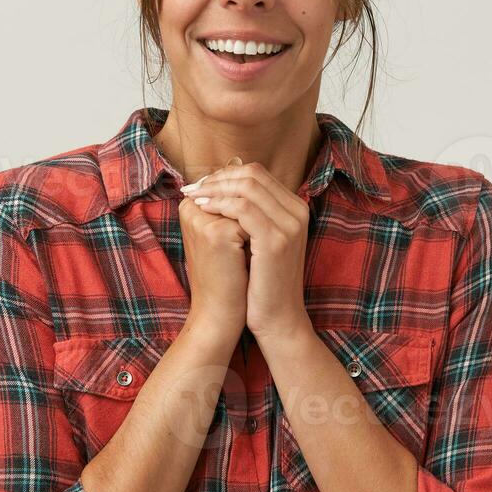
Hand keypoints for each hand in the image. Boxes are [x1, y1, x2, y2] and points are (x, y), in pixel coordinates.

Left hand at [180, 162, 311, 340]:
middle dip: (218, 177)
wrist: (278, 318)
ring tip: (194, 196)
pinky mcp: (276, 241)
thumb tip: (219, 186)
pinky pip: (243, 209)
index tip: (202, 184)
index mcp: (294, 208)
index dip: (226, 174)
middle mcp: (297, 211)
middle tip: (193, 187)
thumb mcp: (259, 241)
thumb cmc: (262, 282)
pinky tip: (202, 209)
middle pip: (253, 174)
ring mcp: (290, 225)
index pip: (257, 173)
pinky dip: (219, 204)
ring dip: (215, 188)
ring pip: (247, 187)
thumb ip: (250, 213)